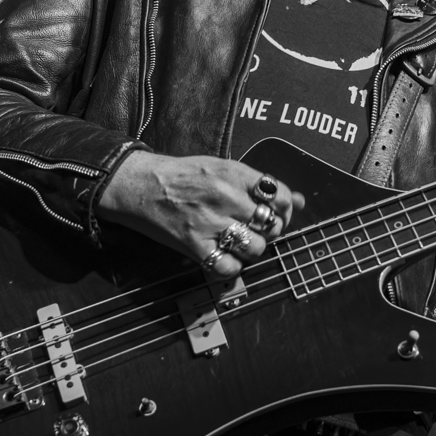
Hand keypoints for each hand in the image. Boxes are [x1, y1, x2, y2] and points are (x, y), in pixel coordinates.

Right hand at [100, 151, 307, 276]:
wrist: (137, 184)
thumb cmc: (181, 175)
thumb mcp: (222, 168)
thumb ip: (258, 185)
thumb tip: (298, 201)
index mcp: (233, 172)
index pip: (279, 195)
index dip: (284, 209)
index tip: (276, 212)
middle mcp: (225, 196)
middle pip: (271, 224)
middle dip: (269, 230)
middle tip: (255, 229)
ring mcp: (209, 222)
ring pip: (256, 248)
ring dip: (251, 250)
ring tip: (237, 242)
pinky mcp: (193, 244)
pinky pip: (229, 268)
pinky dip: (231, 267)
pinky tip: (222, 256)